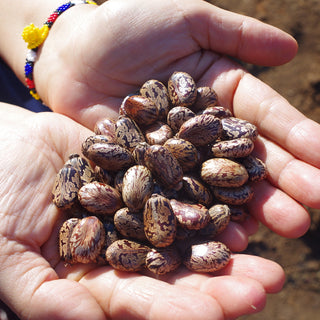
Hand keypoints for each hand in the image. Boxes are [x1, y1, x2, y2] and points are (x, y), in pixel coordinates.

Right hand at [0, 104, 283, 319]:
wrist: (3, 145)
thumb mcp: (7, 253)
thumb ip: (45, 297)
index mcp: (96, 274)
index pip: (144, 300)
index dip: (182, 309)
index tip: (224, 312)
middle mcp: (125, 242)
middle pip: (177, 266)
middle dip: (220, 277)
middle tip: (267, 280)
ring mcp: (136, 203)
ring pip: (186, 223)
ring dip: (224, 231)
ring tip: (265, 237)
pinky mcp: (141, 168)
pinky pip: (179, 177)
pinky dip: (206, 183)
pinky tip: (239, 187)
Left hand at [34, 0, 315, 238]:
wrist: (74, 51)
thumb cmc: (128, 25)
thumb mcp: (188, 18)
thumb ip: (238, 35)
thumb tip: (293, 47)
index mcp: (219, 96)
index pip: (263, 119)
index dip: (296, 139)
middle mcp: (202, 132)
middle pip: (245, 159)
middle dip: (282, 183)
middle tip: (312, 210)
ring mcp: (175, 157)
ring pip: (218, 185)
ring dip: (251, 208)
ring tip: (286, 227)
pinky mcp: (145, 174)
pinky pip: (177, 197)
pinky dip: (201, 215)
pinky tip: (226, 235)